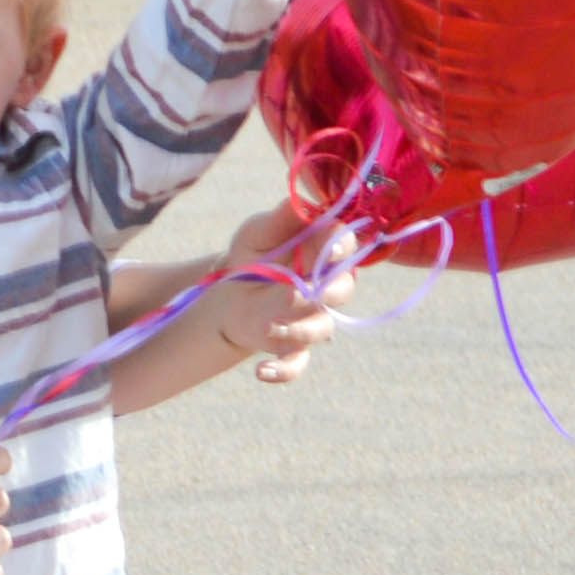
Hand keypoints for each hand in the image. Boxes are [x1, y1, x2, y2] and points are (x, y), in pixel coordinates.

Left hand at [207, 224, 356, 386]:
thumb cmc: (253, 253)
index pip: (347, 247)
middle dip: (328, 291)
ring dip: (298, 329)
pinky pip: (296, 364)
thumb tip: (303, 203)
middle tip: (307, 288)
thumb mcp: (259, 230)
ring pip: (321, 329)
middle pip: (342, 290)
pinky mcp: (291, 346)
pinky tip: (261, 372)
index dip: (343, 247)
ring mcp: (310, 319)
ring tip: (269, 326)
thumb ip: (283, 217)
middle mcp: (326, 287)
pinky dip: (282, 371)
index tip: (334, 248)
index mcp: (325, 253)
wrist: (228, 290)